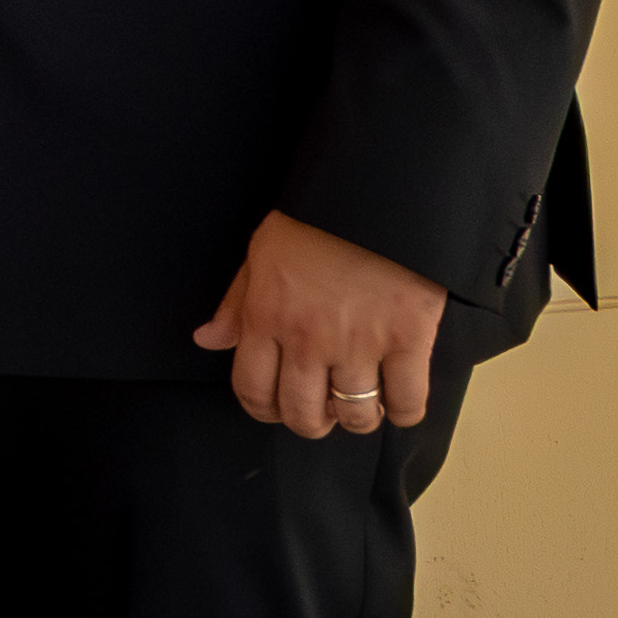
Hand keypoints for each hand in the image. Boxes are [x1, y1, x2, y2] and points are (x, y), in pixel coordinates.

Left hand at [193, 208, 448, 436]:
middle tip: (321, 413)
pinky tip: (398, 403)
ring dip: (356, 421)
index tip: (277, 409)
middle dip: (309, 423)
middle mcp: (307, 339)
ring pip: (355, 415)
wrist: (373, 195)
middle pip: (303, 413)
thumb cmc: (314, 222)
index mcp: (266, 318)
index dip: (264, 410)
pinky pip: (408, 401)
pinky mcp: (408, 340)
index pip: (252, 390)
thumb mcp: (259, 254)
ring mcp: (360, 343)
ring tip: (360, 407)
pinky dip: (404, 413)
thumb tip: (208, 340)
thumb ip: (234, 304)